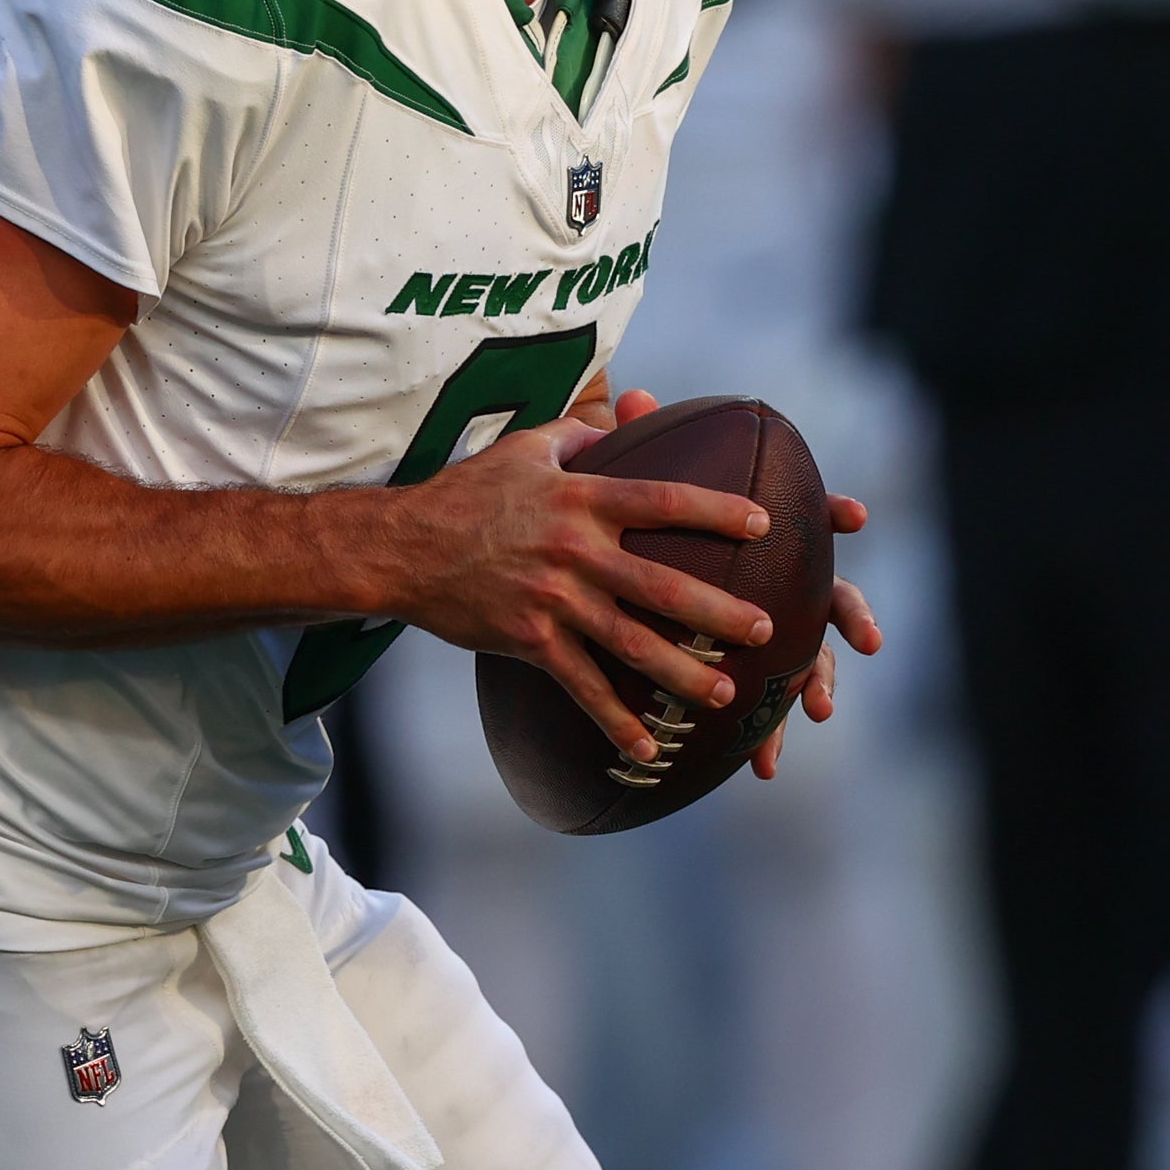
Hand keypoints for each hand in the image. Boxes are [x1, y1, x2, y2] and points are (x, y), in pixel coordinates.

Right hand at [389, 390, 780, 766]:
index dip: (717, 512)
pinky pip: (582, 687)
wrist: (403, 546)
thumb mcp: (526, 447)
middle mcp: (575, 550)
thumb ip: (581, 435)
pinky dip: (616, 722)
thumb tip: (625, 419)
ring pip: (632, 644)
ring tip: (725, 693)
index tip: (763, 525)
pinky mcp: (530, 640)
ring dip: (683, 674)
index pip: (664, 501)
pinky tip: (648, 749)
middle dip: (720, 611)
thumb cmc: (468, 491)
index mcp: (582, 498)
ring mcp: (554, 599)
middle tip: (766, 629)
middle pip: (663, 585)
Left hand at [600, 388, 883, 781]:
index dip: (832, 512)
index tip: (853, 516)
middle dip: (850, 614)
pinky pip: (767, 710)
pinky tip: (759, 765)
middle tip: (866, 638)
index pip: (806, 515)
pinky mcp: (751, 675)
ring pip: (809, 659)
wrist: (635, 585)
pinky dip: (768, 737)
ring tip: (821, 712)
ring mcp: (774, 631)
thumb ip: (639, 446)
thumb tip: (629, 396)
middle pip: (830, 594)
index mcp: (765, 536)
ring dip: (819, 685)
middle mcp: (783, 583)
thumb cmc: (644, 531)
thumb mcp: (637, 491)